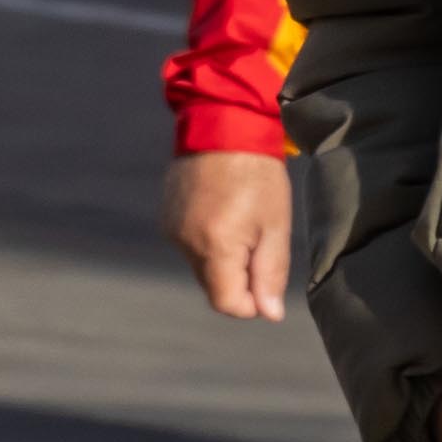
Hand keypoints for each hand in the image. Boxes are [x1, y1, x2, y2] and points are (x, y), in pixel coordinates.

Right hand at [162, 149, 290, 320]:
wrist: (221, 127)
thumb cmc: (258, 176)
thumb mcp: (276, 226)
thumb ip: (270, 273)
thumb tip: (268, 314)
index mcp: (215, 246)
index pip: (227, 304)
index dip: (251, 304)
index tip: (266, 280)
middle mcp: (184, 242)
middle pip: (212, 287)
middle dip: (238, 279)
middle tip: (259, 243)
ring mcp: (170, 229)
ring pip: (201, 267)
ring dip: (222, 259)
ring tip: (240, 223)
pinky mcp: (165, 217)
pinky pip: (188, 246)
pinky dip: (207, 242)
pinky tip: (221, 213)